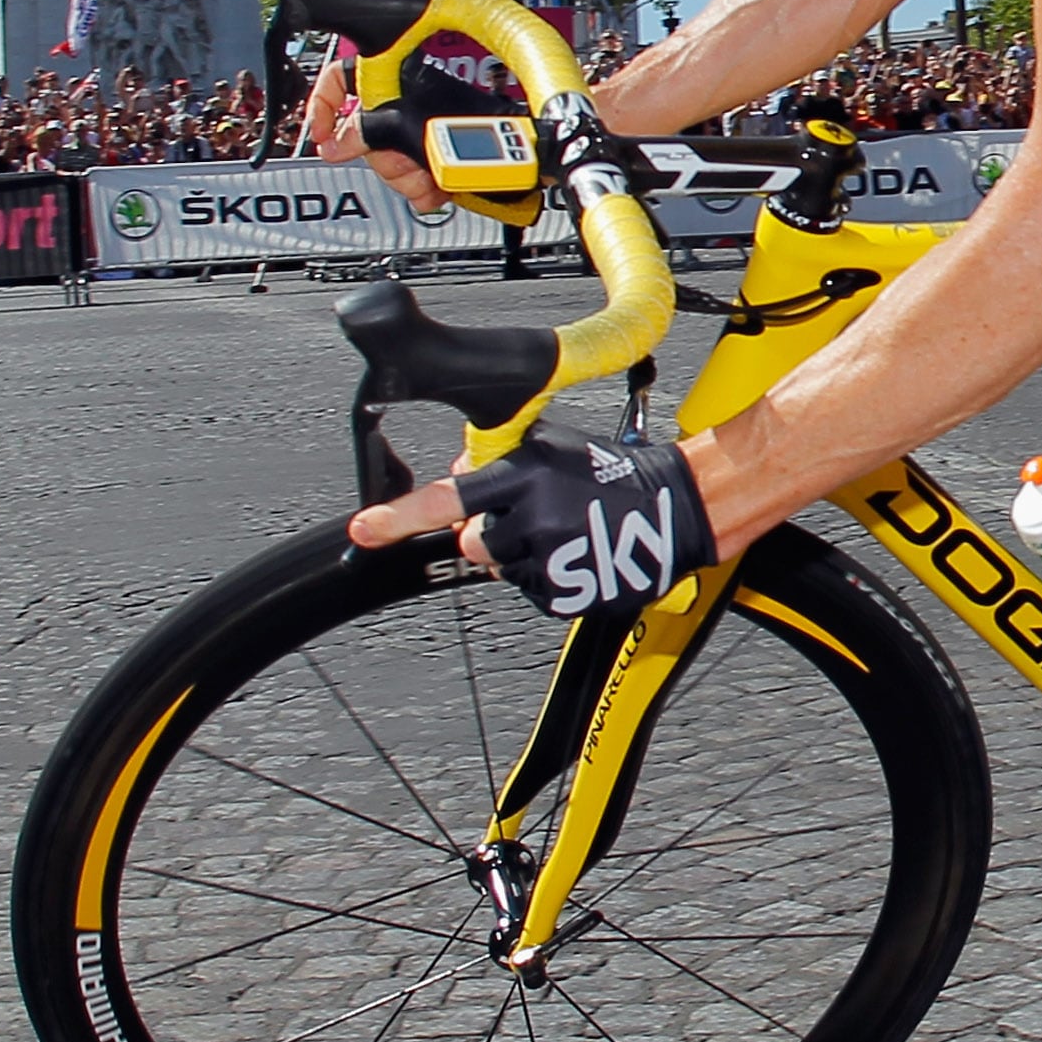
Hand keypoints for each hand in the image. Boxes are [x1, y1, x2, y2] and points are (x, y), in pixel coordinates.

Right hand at [301, 57, 520, 214]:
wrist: (521, 151)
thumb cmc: (484, 121)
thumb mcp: (411, 123)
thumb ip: (365, 132)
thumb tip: (332, 146)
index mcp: (400, 77)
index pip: (342, 77)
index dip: (323, 103)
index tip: (322, 136)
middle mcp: (410, 102)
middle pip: (366, 134)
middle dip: (384, 159)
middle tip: (402, 166)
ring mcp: (425, 131)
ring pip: (391, 161)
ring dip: (406, 179)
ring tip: (426, 182)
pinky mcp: (440, 157)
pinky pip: (415, 179)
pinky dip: (424, 190)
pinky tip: (436, 193)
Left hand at [354, 432, 720, 618]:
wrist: (677, 508)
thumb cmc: (617, 474)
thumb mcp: (555, 446)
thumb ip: (500, 459)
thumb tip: (458, 469)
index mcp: (525, 476)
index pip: (449, 498)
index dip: (400, 517)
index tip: (364, 531)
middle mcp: (533, 518)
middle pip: (475, 543)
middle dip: (494, 534)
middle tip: (535, 520)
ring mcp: (552, 560)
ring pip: (505, 570)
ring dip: (526, 557)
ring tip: (568, 536)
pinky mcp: (570, 595)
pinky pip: (536, 594)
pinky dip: (551, 581)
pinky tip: (580, 558)